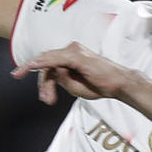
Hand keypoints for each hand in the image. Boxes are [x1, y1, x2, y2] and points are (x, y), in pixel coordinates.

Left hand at [13, 43, 138, 105]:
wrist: (119, 85)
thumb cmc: (100, 85)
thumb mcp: (74, 87)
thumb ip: (61, 80)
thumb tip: (52, 74)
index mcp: (70, 57)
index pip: (49, 66)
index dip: (42, 81)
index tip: (36, 92)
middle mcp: (70, 50)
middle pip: (46, 64)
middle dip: (44, 84)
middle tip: (47, 101)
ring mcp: (73, 51)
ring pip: (49, 63)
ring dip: (46, 83)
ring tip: (48, 99)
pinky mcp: (76, 56)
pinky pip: (55, 58)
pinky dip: (43, 62)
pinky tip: (32, 66)